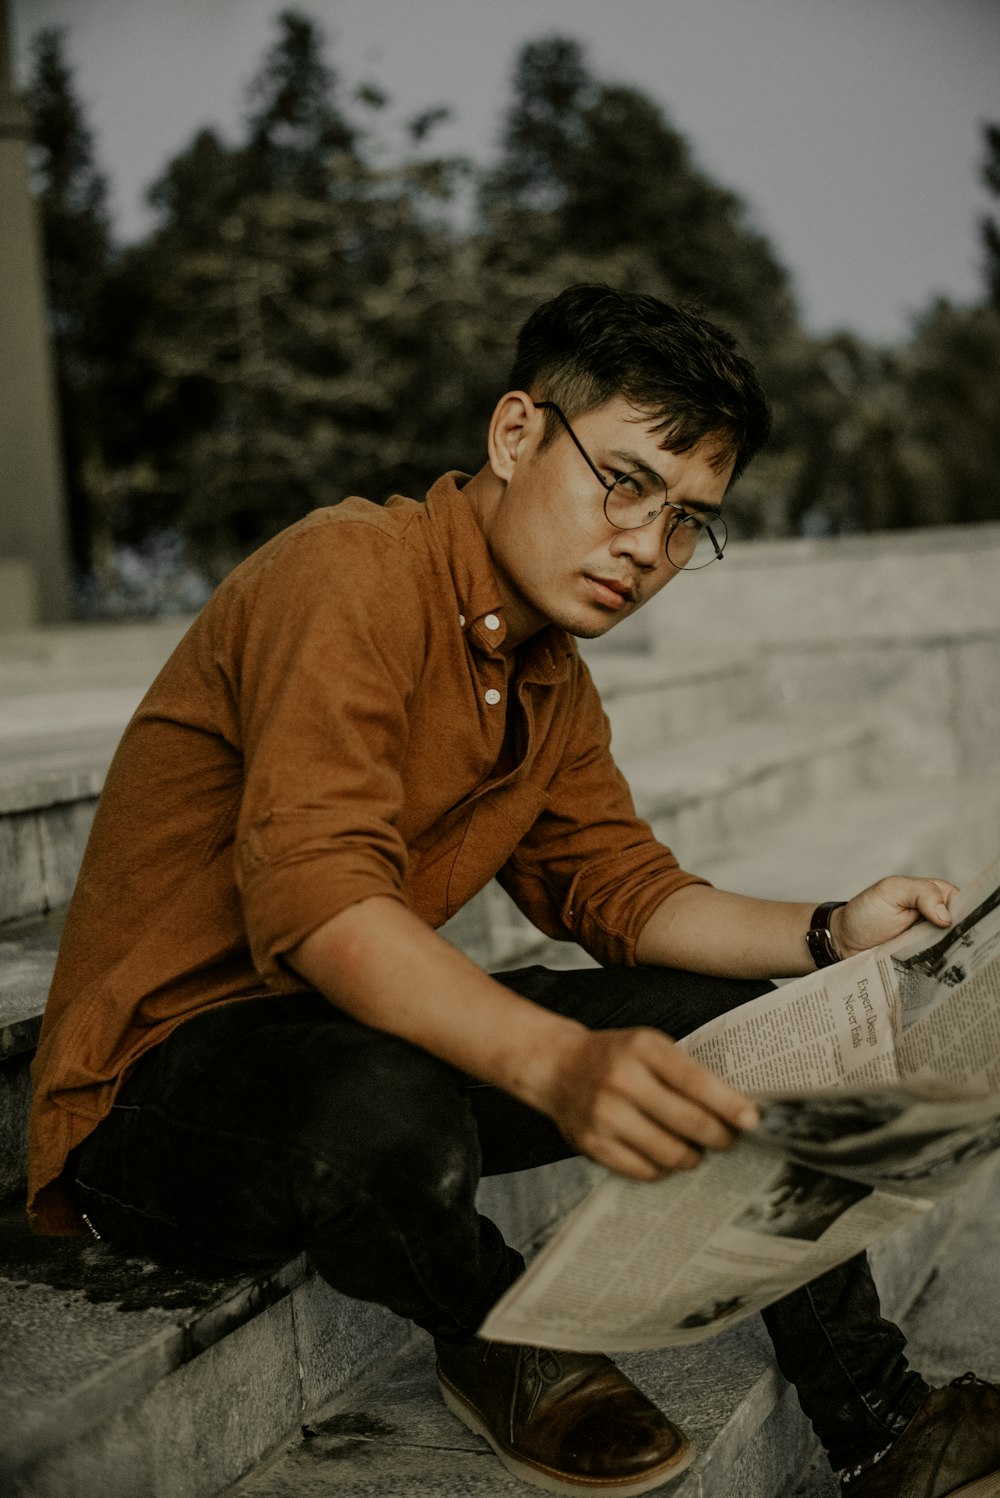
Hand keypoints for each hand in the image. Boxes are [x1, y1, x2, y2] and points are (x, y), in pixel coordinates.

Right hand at [537, 1025, 758, 1182]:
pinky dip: (663, 1168)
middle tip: (729, 1140)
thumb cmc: (616, 1057)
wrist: (558, 1067)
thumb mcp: (650, 1046)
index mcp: (642, 1048)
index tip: (752, 1120)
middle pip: (689, 1122)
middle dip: (719, 1137)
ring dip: (693, 1157)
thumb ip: (686, 1071)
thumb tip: (735, 1110)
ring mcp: (604, 1115)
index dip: (729, 1104)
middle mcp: (622, 1080)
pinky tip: (665, 1156)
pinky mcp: (592, 1144)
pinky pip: (644, 1171)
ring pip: (670, 1153)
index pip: (696, 1081)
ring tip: (696, 1150)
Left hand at [831, 875, 957, 959]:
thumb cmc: (865, 912)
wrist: (844, 942)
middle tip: (959, 948)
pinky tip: (941, 975)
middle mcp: (937, 919)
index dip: (968, 913)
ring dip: (953, 956)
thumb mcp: (890, 890)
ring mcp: (932, 942)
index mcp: (935, 895)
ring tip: (949, 964)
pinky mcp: (924, 963)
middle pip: (963, 929)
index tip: (963, 926)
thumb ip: (920, 892)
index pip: (964, 902)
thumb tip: (946, 915)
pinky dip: (941, 971)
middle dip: (964, 938)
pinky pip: (939, 967)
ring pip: (954, 950)